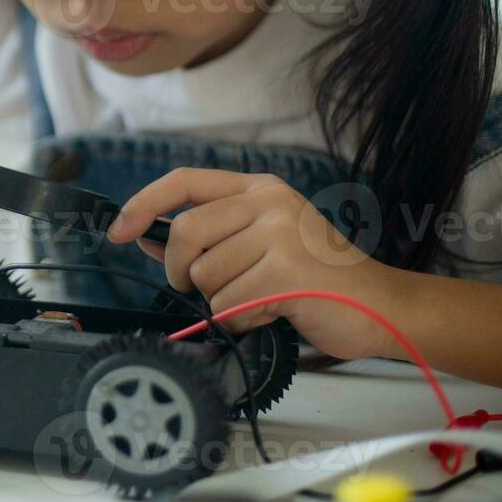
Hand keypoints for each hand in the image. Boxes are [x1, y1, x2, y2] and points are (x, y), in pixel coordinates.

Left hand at [106, 168, 401, 360]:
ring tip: (263, 299)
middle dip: (182, 271)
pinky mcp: (284, 270)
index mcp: (259, 188)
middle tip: (203, 288)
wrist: (382, 305)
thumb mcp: (261, 243)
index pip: (184, 181)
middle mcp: (269, 202)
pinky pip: (229, 304)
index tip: (118, 230)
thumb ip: (208, 237)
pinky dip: (243, 320)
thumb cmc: (318, 278)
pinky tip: (275, 312)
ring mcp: (279, 233)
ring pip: (206, 275)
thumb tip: (143, 238)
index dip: (143, 204)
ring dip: (225, 302)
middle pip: (186, 233)